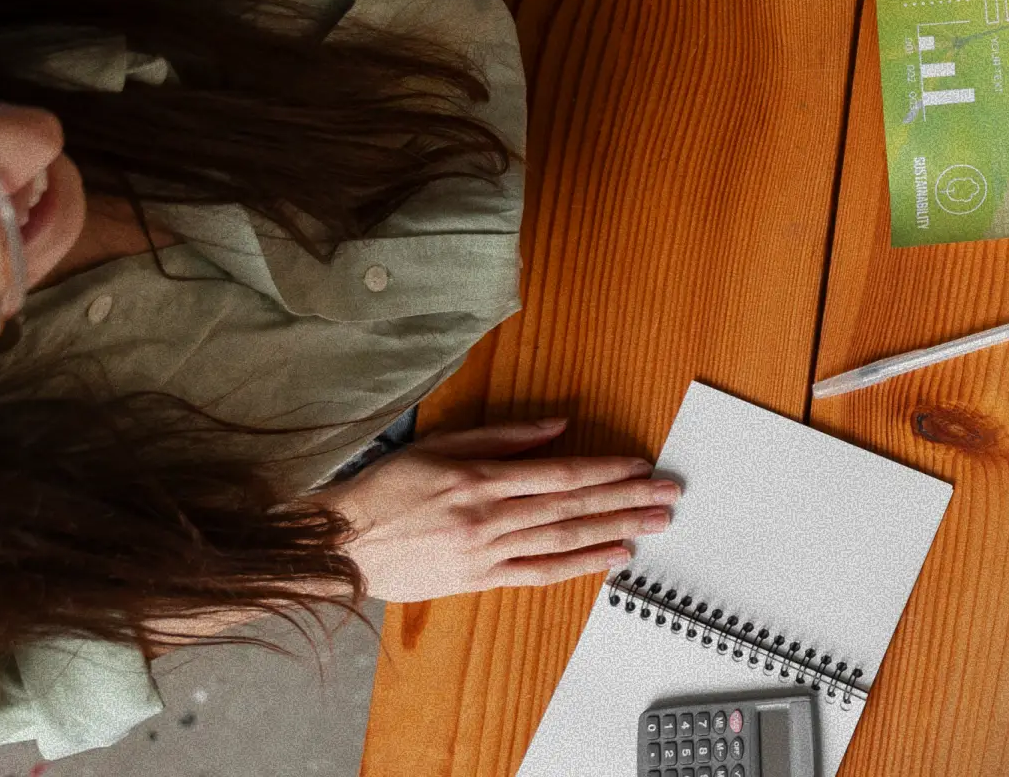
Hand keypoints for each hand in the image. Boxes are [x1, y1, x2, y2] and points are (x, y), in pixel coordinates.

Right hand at [319, 418, 678, 601]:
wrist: (342, 546)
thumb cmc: (386, 490)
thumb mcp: (441, 445)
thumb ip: (504, 435)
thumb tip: (557, 427)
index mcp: (481, 480)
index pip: (559, 474)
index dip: (605, 470)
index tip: (640, 465)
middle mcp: (489, 518)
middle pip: (571, 508)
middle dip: (625, 499)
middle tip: (666, 495)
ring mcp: (486, 553)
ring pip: (563, 541)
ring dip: (614, 531)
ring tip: (653, 525)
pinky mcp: (478, 580)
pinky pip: (539, 573)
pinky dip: (580, 566)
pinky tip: (612, 558)